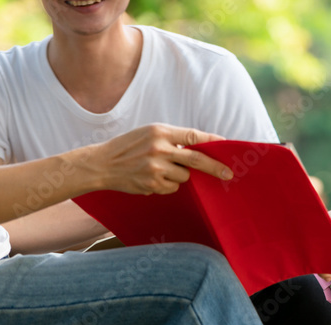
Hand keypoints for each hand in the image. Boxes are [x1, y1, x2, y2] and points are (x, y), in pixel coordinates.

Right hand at [91, 124, 231, 194]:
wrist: (102, 164)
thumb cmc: (128, 147)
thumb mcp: (148, 134)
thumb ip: (172, 139)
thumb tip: (201, 149)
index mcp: (159, 131)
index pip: (193, 136)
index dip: (212, 141)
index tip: (226, 146)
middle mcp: (159, 149)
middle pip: (196, 159)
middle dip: (215, 167)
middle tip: (228, 174)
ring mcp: (155, 168)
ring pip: (184, 176)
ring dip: (179, 175)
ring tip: (159, 169)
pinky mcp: (152, 184)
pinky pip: (172, 187)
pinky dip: (167, 185)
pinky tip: (151, 178)